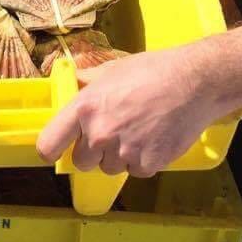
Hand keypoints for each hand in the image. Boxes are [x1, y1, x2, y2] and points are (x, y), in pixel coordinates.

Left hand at [36, 45, 222, 177]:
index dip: (49, 150)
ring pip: (109, 168)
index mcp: (85, 108)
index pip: (49, 144)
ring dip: (118, 156)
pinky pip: (134, 171)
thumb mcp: (112, 70)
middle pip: (81, 162)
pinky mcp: (147, 164)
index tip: (53, 151)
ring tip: (136, 131)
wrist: (193, 83)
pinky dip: (141, 161)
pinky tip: (152, 138)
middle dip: (92, 151)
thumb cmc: (152, 71)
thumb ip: (87, 82)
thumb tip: (72, 81)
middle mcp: (100, 133)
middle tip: (109, 133)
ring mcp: (124, 152)